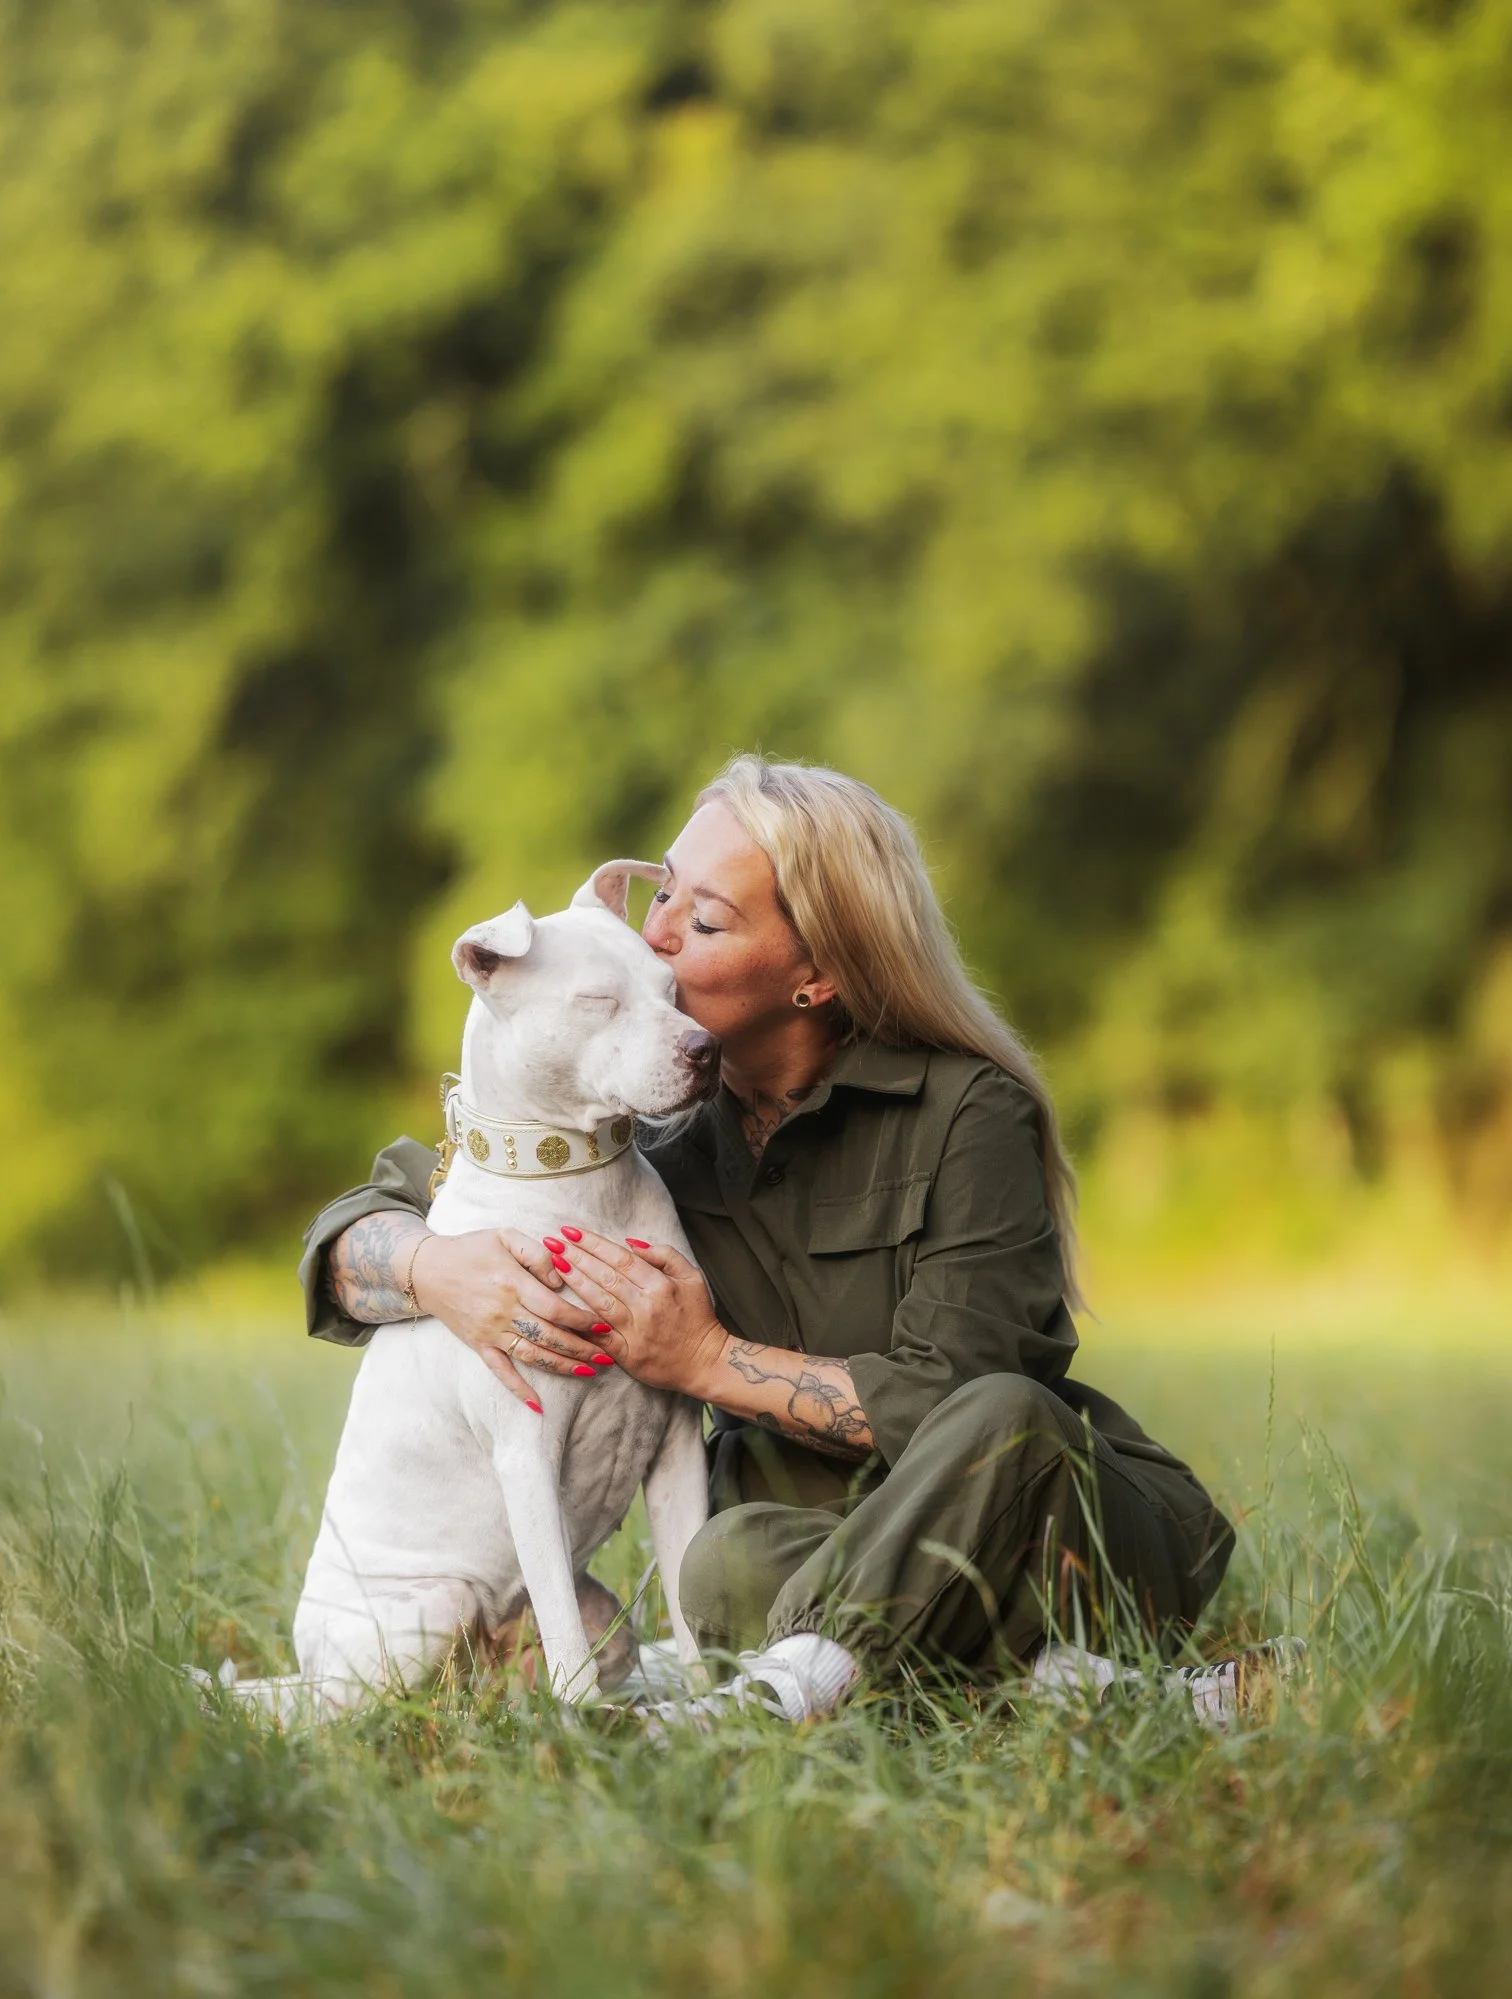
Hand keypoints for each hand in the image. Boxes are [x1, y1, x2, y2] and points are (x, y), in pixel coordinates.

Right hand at [412, 1228, 611, 1407]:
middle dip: (581, 1348)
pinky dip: (518, 1388)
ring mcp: (490, 1332)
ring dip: (562, 1366)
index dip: (582, 1319)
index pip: (555, 1308)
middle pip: (549, 1336)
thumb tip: (561, 1278)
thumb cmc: (471, 1249)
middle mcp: (503, 1312)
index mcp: (513, 1284)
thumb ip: (537, 1254)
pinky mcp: (479, 1345)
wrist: (427, 1270)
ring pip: (532, 1355)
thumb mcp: (505, 1236)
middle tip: (608, 1355)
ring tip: (588, 1372)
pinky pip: (500, 1371)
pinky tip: (536, 1404)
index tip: (604, 1325)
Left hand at [551, 1226, 728, 1395]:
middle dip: (576, 1257)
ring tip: (554, 1265)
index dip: (594, 1243)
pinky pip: (598, 1336)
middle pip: (605, 1276)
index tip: (572, 1231)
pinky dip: (579, 1323)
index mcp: (661, 1285)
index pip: (621, 1257)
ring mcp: (635, 1331)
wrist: (705, 1362)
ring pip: (599, 1301)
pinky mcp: (627, 1354)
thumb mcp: (692, 1277)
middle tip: (553, 1242)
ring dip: (575, 1282)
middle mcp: (646, 1305)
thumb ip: (664, 1255)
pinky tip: (561, 1309)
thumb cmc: (697, 1317)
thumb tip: (631, 1243)